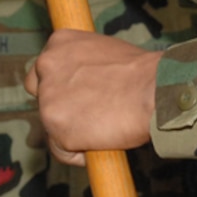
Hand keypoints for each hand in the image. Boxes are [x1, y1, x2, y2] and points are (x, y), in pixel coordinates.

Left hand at [25, 30, 160, 165]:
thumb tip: (83, 84)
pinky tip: (102, 142)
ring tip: (105, 128)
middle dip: (61, 110)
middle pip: (41, 98)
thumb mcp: (105, 53)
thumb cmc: (142, 74)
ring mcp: (48, 98)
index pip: (42, 70)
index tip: (76, 98)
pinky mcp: (56, 127)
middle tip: (90, 117)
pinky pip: (62, 151)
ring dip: (72, 133)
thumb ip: (83, 65)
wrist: (154, 91)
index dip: (60, 88)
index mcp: (59, 42)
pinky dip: (79, 154)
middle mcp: (46, 66)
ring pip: (50, 127)